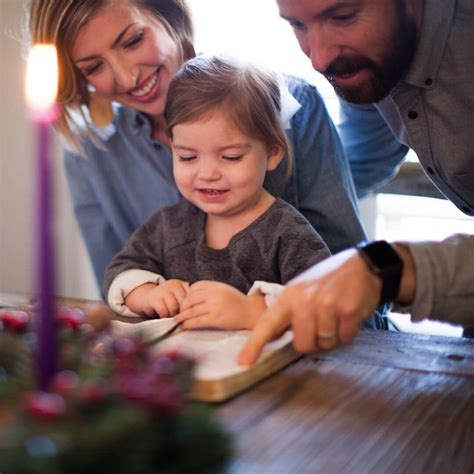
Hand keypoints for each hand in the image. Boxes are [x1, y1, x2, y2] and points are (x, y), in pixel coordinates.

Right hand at [125, 279, 189, 317]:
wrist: (146, 297)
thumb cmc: (167, 302)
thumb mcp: (179, 299)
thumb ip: (188, 303)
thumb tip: (197, 315)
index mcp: (183, 284)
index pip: (193, 297)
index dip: (192, 308)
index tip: (190, 315)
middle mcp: (174, 284)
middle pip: (184, 303)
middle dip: (182, 314)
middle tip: (180, 319)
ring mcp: (164, 289)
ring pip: (174, 307)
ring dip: (173, 316)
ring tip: (171, 318)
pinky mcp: (155, 297)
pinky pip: (164, 311)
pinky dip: (164, 317)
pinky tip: (163, 317)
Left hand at [175, 281, 265, 329]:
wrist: (251, 312)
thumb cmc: (237, 302)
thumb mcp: (223, 289)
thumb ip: (209, 290)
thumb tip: (191, 297)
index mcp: (215, 285)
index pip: (194, 287)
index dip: (187, 295)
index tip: (184, 302)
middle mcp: (214, 294)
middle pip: (190, 299)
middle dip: (182, 307)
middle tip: (179, 313)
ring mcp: (214, 306)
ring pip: (191, 311)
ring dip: (182, 317)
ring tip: (177, 321)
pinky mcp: (216, 318)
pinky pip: (197, 321)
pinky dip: (188, 324)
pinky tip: (184, 327)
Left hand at [238, 249, 382, 364]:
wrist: (362, 266)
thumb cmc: (329, 281)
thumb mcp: (301, 290)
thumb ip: (287, 313)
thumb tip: (270, 337)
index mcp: (289, 296)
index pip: (267, 323)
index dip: (254, 345)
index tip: (244, 362)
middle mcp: (305, 300)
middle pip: (302, 344)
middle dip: (313, 341)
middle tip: (321, 323)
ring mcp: (327, 305)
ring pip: (324, 343)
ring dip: (332, 337)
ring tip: (336, 317)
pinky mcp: (348, 311)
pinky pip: (344, 339)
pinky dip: (347, 333)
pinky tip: (347, 316)